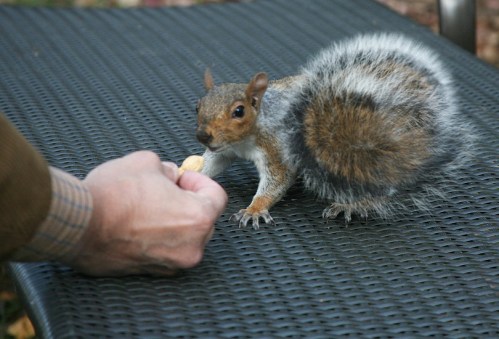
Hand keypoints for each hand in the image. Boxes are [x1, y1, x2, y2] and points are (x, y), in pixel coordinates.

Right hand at [68, 151, 226, 275]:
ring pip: (183, 236)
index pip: (217, 197)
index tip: (183, 178)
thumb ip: (170, 169)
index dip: (200, 181)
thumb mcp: (147, 162)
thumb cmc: (113, 194)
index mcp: (198, 218)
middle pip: (202, 219)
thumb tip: (172, 177)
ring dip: (172, 220)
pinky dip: (157, 238)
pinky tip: (136, 225)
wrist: (76, 225)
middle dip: (186, 201)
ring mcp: (172, 264)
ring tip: (146, 207)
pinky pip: (165, 250)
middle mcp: (191, 247)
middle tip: (163, 189)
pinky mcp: (152, 273)